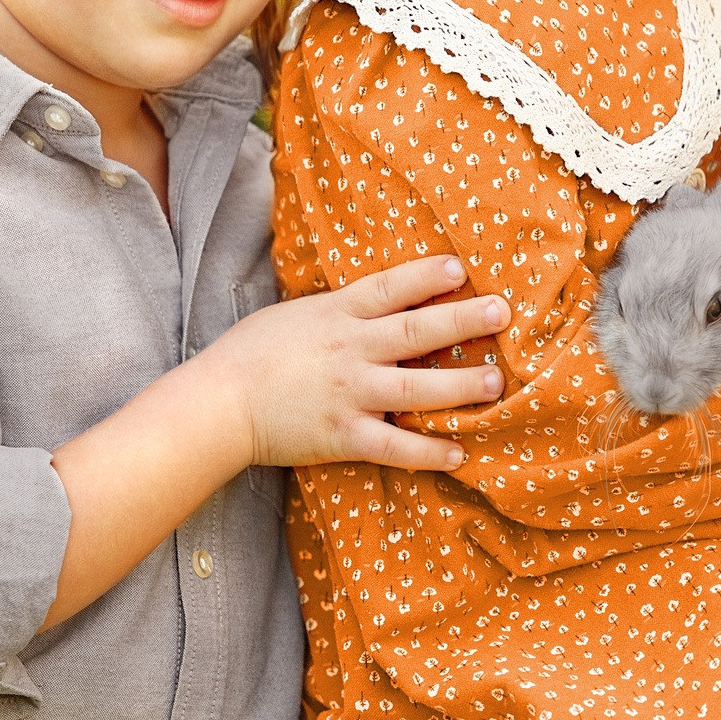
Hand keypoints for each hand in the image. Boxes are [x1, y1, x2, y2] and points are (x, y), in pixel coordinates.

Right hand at [203, 254, 507, 472]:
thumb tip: (374, 302)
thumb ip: (336, 311)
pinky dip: (429, 451)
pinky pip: (396, 446)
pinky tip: (459, 452)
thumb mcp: (294, 315)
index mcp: (335, 314)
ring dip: (460, 386)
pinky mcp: (344, 436)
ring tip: (495, 382)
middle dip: (463, 320)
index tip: (461, 267)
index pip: (389, 287)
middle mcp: (350, 350)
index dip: (427, 275)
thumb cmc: (249, 355)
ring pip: (417, 388)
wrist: (218, 404)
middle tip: (503, 312)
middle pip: (415, 331)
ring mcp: (349, 394)